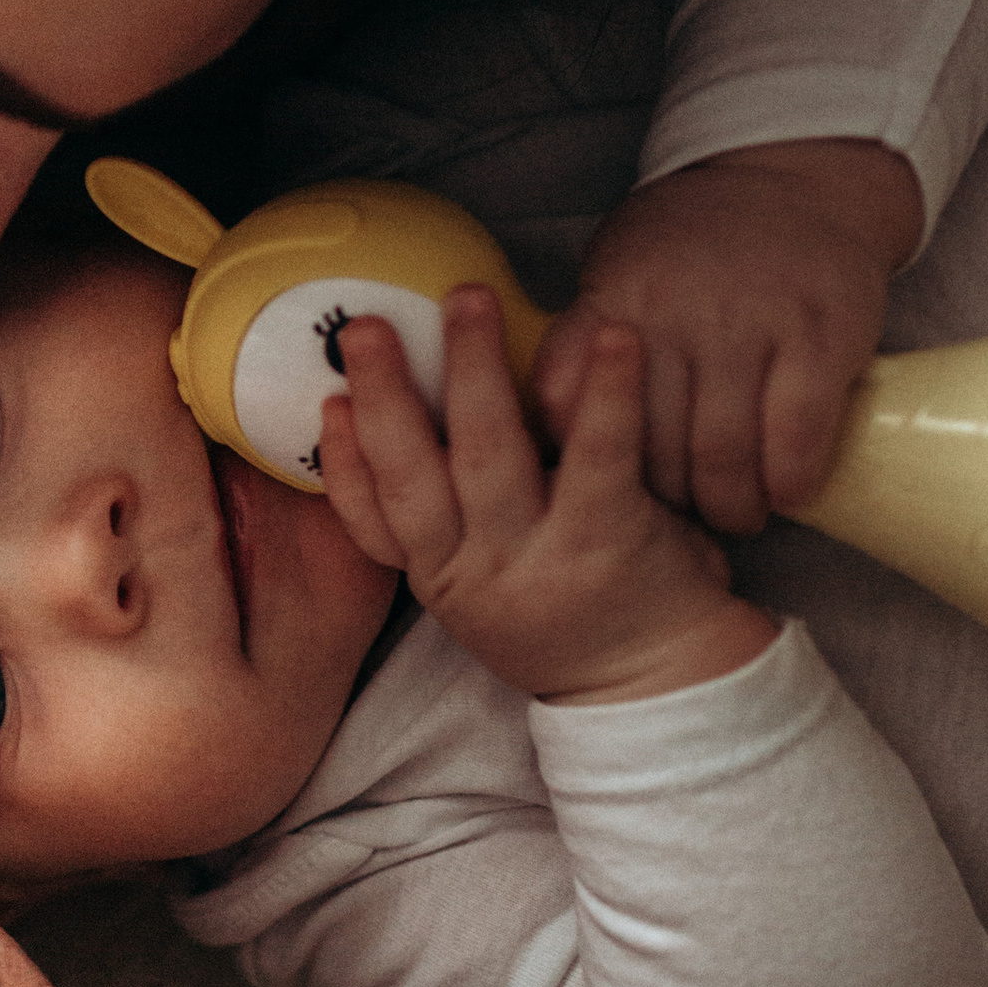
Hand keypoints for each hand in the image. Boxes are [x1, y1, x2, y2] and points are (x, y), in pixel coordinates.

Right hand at [318, 290, 775, 704]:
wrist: (661, 687)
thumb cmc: (570, 618)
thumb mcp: (482, 589)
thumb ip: (445, 522)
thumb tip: (386, 429)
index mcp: (443, 578)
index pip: (374, 522)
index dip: (343, 463)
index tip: (326, 403)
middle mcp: (478, 571)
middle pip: (415, 475)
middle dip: (386, 395)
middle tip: (361, 326)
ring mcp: (540, 556)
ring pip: (489, 456)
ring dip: (474, 371)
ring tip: (466, 299)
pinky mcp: (609, 539)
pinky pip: (599, 456)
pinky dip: (603, 393)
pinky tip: (610, 338)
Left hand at [531, 137, 923, 532]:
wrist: (794, 178)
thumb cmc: (696, 241)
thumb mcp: (618, 268)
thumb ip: (584, 337)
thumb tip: (549, 428)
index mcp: (613, 300)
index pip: (568, 399)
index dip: (581, 457)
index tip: (601, 481)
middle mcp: (673, 312)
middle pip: (650, 447)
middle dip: (665, 503)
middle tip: (681, 517)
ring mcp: (750, 323)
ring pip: (723, 456)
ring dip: (731, 506)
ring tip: (735, 512)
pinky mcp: (820, 338)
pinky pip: (796, 440)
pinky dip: (789, 484)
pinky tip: (787, 492)